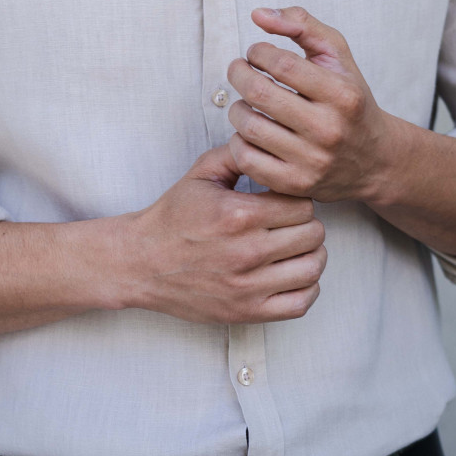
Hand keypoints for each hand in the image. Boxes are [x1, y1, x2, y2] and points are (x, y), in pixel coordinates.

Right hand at [123, 143, 325, 323]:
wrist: (142, 261)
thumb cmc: (173, 217)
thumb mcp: (201, 174)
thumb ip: (238, 154)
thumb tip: (267, 143)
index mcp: (238, 214)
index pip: (302, 204)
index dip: (297, 198)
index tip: (285, 201)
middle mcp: (247, 251)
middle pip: (312, 234)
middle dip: (305, 223)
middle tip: (289, 222)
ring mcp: (248, 286)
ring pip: (313, 267)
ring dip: (309, 253)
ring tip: (294, 246)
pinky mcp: (248, 312)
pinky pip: (300, 303)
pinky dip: (306, 287)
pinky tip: (291, 273)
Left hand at [227, 6, 398, 204]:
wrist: (374, 158)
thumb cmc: (350, 99)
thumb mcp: (337, 54)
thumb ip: (302, 24)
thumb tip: (259, 15)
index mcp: (342, 94)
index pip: (281, 63)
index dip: (257, 52)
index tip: (256, 53)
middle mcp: (329, 130)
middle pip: (259, 93)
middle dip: (238, 73)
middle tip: (239, 70)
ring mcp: (312, 161)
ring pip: (248, 126)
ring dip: (236, 107)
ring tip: (245, 101)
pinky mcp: (296, 185)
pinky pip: (246, 159)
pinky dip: (238, 141)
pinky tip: (250, 130)